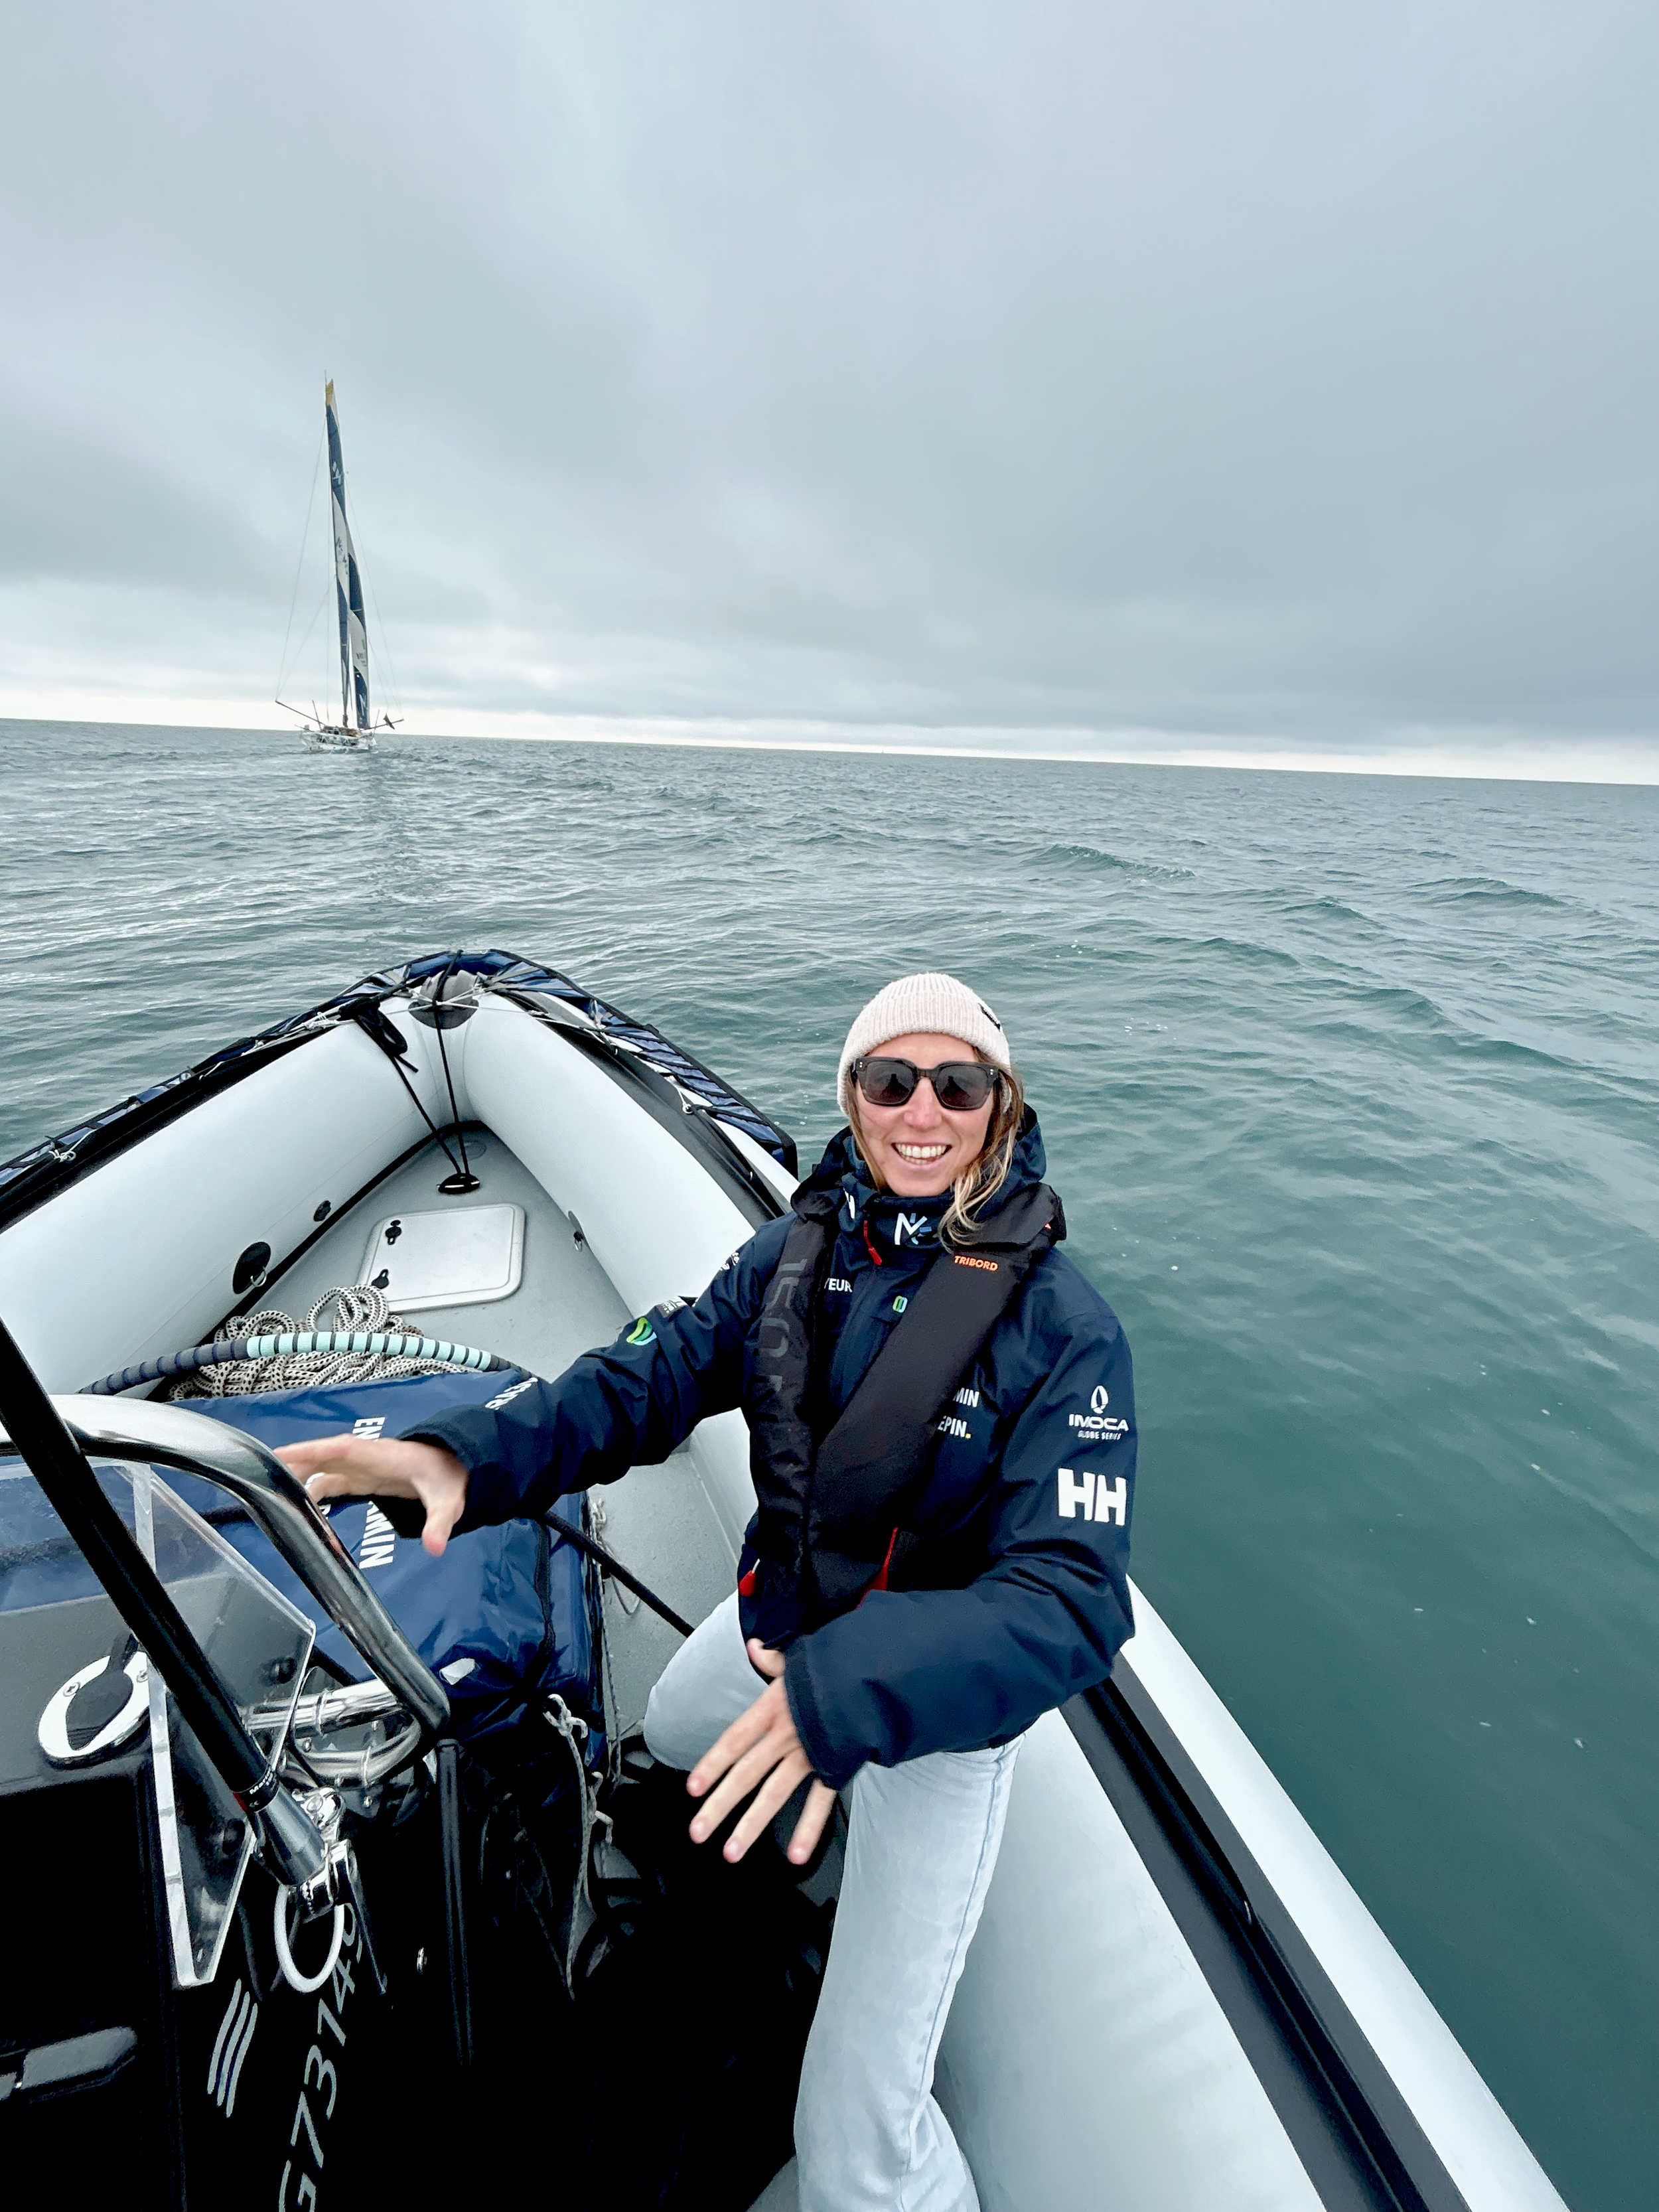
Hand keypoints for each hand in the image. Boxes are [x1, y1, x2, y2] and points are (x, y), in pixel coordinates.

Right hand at [274, 1435, 469, 1557]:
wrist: (458, 1465)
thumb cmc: (450, 1477)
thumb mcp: (449, 1501)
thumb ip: (440, 1523)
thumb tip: (435, 1547)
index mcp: (383, 1457)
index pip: (341, 1450)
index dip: (310, 1451)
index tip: (280, 1455)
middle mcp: (367, 1458)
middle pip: (322, 1457)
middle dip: (292, 1465)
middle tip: (259, 1480)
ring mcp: (363, 1466)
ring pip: (322, 1469)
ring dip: (299, 1480)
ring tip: (271, 1499)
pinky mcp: (363, 1477)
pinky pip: (330, 1480)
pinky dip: (313, 1492)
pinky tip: (300, 1509)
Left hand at [687, 1641, 838, 1866]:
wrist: (878, 1675)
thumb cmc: (837, 1669)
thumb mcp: (801, 1660)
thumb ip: (773, 1660)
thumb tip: (754, 1646)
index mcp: (773, 1708)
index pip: (735, 1738)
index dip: (712, 1763)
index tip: (693, 1788)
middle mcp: (787, 1733)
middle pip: (746, 1773)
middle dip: (720, 1805)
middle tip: (697, 1831)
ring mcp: (809, 1752)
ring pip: (775, 1793)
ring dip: (752, 1825)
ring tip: (732, 1851)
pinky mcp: (834, 1765)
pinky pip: (819, 1801)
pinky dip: (809, 1829)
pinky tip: (796, 1854)